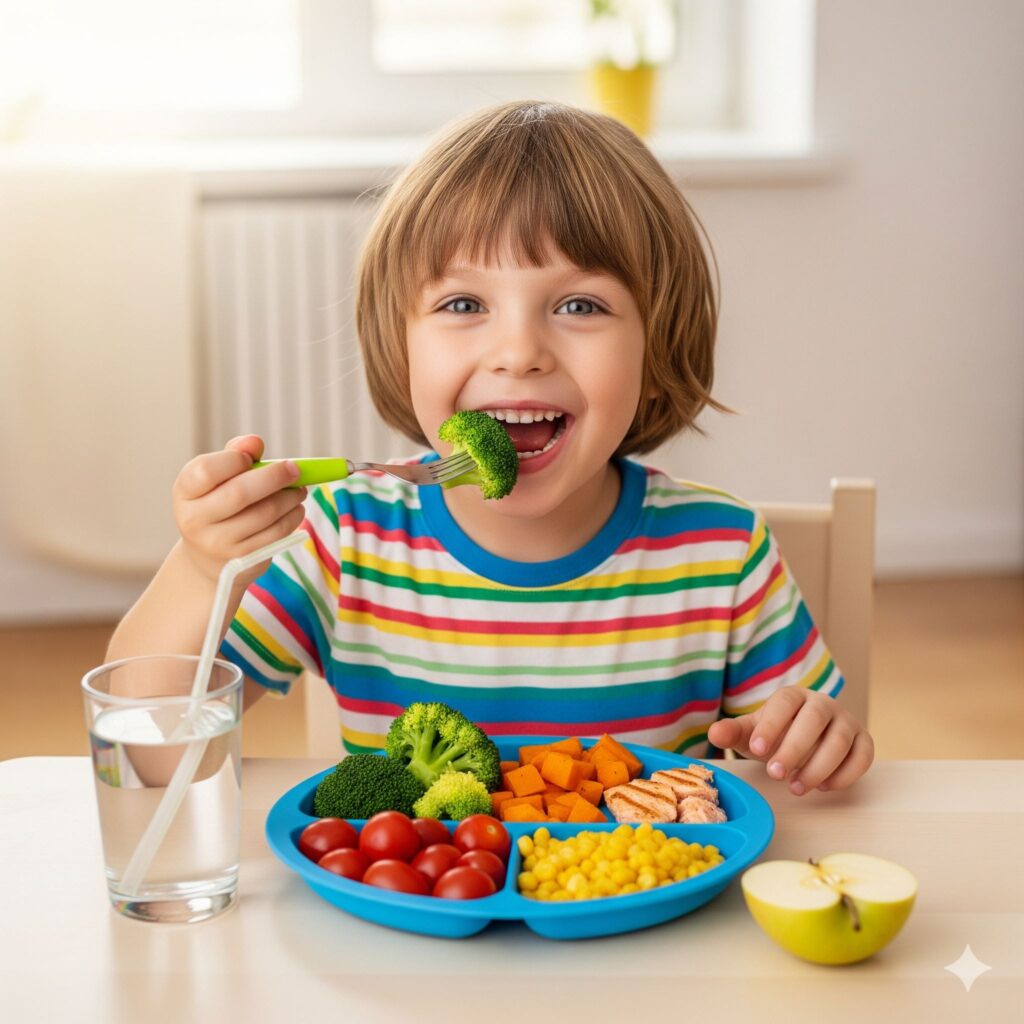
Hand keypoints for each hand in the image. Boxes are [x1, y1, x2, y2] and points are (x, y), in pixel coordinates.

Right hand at [172, 434, 307, 585]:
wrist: (208, 556)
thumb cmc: (218, 504)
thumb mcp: (217, 479)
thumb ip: (235, 454)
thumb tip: (254, 442)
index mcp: (185, 492)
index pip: (205, 471)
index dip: (234, 459)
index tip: (252, 457)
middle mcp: (195, 520)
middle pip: (239, 493)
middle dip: (274, 476)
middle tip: (295, 469)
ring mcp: (218, 543)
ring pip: (264, 513)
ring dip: (290, 497)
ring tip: (299, 489)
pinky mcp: (243, 559)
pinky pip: (276, 533)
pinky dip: (293, 516)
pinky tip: (296, 507)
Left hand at [707, 687, 873, 795]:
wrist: (803, 741)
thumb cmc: (775, 736)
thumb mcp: (751, 734)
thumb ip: (734, 733)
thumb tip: (715, 733)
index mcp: (793, 696)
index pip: (785, 703)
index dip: (772, 725)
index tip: (755, 750)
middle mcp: (823, 704)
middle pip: (814, 720)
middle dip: (795, 748)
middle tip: (775, 774)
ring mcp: (846, 722)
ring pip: (840, 741)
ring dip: (818, 767)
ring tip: (795, 788)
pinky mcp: (863, 742)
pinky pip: (863, 756)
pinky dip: (846, 774)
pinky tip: (824, 787)